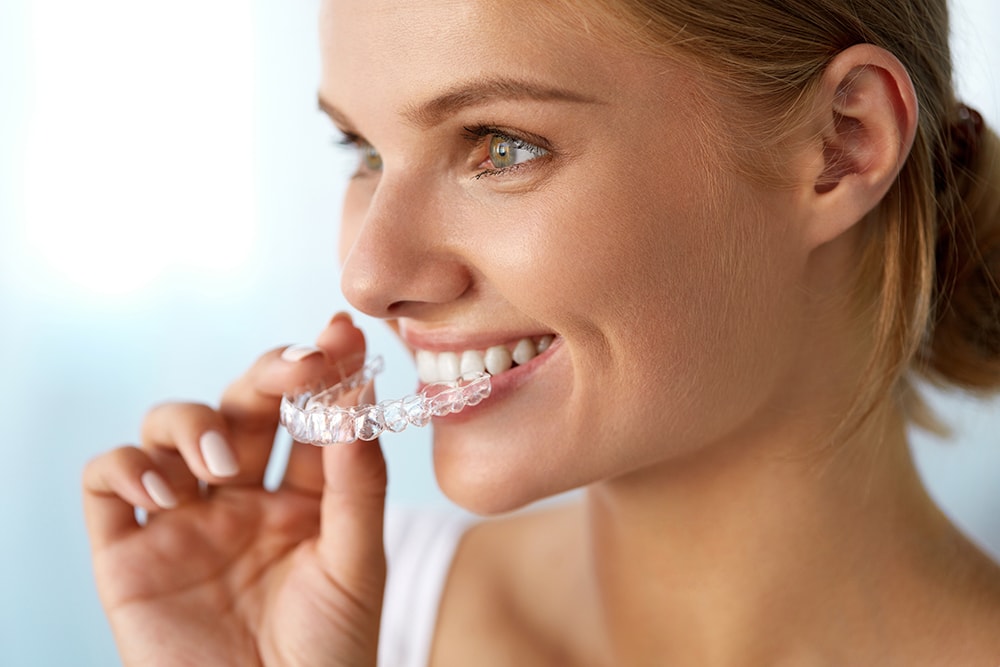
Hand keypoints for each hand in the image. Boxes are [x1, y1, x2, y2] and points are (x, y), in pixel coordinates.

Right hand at [83, 314, 386, 665]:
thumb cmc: (329, 654)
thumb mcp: (358, 563)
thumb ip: (357, 481)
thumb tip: (358, 393)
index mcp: (300, 498)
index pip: (308, 414)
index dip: (324, 369)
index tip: (342, 333)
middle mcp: (240, 498)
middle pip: (243, 404)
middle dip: (269, 373)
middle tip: (299, 370)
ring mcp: (183, 521)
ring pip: (169, 426)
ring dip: (196, 424)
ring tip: (225, 467)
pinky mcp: (129, 553)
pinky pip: (107, 481)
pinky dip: (127, 466)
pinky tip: (167, 491)